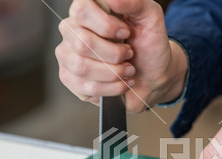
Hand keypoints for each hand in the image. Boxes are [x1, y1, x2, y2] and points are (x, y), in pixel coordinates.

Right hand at [55, 0, 187, 110]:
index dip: (106, 25)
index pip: (81, 10)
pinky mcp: (71, 79)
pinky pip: (85, 86)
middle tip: (129, 54)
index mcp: (88, 11)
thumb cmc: (149, 46)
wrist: (154, 76)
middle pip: (82, 42)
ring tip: (128, 69)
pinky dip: (112, 87)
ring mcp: (68, 56)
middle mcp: (73, 31)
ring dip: (114, 72)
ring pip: (82, 66)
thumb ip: (134, 2)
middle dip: (114, 53)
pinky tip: (122, 83)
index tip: (126, 32)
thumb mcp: (150, 17)